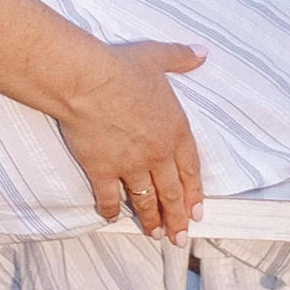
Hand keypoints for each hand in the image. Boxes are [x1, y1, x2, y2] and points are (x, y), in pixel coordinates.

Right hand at [53, 40, 204, 240]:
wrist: (87, 82)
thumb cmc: (122, 68)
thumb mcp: (157, 57)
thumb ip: (181, 58)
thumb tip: (202, 52)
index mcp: (175, 131)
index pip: (191, 170)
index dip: (194, 193)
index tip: (197, 212)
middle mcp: (157, 154)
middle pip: (171, 192)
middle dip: (177, 218)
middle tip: (180, 237)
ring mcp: (129, 166)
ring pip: (145, 200)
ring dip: (151, 220)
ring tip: (155, 235)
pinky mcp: (102, 171)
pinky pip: (109, 197)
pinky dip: (111, 210)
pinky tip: (112, 217)